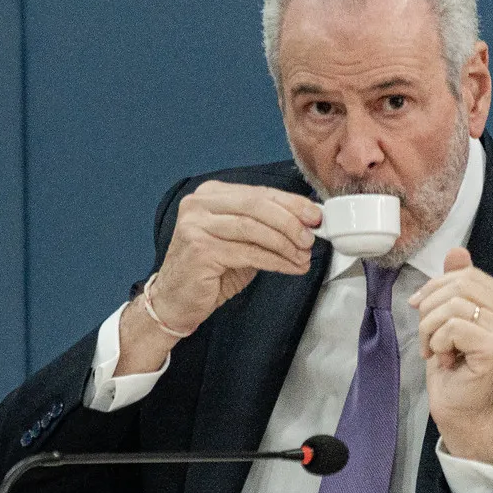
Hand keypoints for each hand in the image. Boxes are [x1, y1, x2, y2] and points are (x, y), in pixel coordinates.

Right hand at [120, 182, 319, 372]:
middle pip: (256, 206)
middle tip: (310, 239)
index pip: (258, 193)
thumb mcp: (240, 241)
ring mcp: (195, 226)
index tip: (315, 217)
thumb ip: (265, 227)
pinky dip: (275, 261)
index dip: (292, 203)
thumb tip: (306, 224)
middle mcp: (198, 204)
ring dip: (285, 244)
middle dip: (290, 222)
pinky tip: (289, 268)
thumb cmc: (210, 270)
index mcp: (210, 195)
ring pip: (254, 228)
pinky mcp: (199, 249)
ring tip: (302, 257)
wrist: (176, 299)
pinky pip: (248, 252)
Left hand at [411, 249, 492, 465]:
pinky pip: (452, 327)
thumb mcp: (448, 319)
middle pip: (459, 286)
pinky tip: (443, 359)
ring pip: (452, 306)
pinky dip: (437, 342)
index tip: (418, 304)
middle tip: (427, 335)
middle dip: (429, 307)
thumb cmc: (452, 364)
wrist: (458, 405)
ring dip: (430, 328)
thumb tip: (457, 251)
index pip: (468, 275)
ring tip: (433, 349)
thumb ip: (456, 287)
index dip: (436, 285)